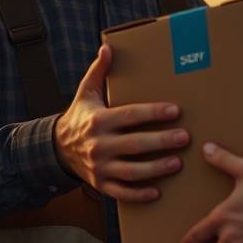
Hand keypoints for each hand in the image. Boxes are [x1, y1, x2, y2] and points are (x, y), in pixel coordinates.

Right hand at [53, 44, 188, 201]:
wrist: (58, 148)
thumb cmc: (80, 117)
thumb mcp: (86, 93)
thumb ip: (99, 71)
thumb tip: (108, 47)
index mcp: (98, 120)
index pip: (130, 115)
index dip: (153, 113)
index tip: (175, 111)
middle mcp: (99, 145)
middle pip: (135, 144)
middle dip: (161, 141)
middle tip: (184, 137)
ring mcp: (100, 167)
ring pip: (131, 171)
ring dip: (156, 169)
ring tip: (177, 163)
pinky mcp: (101, 184)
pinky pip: (121, 193)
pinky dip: (139, 194)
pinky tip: (157, 192)